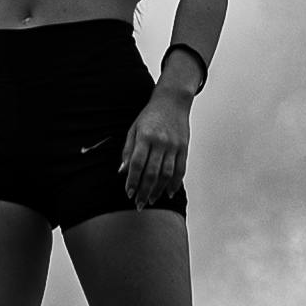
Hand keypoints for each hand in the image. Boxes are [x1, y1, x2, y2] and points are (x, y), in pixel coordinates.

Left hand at [119, 87, 190, 207]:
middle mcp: (160, 142)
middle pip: (152, 172)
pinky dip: (175, 183)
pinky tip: (169, 192)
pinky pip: (180, 169)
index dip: (132, 180)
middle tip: (139, 204)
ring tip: (152, 200)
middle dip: (144, 191)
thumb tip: (122, 171)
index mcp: (145, 136)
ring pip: (167, 174)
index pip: (137, 163)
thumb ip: (128, 150)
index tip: (129, 193)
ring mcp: (174, 146)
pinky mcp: (184, 148)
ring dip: (158, 190)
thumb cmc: (150, 116)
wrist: (172, 101)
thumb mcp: (134, 129)